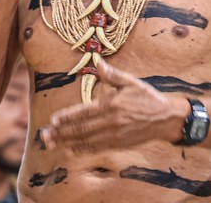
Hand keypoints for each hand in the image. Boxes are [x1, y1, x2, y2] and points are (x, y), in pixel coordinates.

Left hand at [41, 62, 187, 153]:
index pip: (83, 112)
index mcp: (111, 104)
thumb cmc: (148, 98)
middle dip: (60, 133)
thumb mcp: (131, 82)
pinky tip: (70, 150)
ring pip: (85, 140)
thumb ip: (112, 75)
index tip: (52, 120)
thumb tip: (97, 62)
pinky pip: (96, 148)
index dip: (66, 117)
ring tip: (51, 144)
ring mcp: (113, 135)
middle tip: (44, 136)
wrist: (166, 119)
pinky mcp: (118, 144)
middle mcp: (110, 122)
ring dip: (66, 142)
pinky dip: (81, 150)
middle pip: (80, 129)